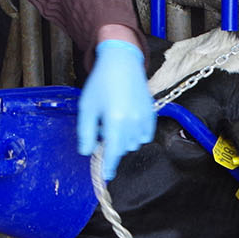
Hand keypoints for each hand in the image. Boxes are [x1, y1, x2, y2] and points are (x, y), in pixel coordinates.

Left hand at [77, 39, 155, 179]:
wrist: (122, 62)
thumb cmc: (101, 83)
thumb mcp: (87, 107)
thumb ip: (86, 132)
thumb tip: (86, 152)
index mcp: (115, 121)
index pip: (112, 152)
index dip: (108, 166)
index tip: (105, 175)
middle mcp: (133, 122)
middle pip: (123, 149)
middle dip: (112, 147)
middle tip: (102, 131)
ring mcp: (144, 118)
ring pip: (134, 143)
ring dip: (124, 141)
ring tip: (114, 123)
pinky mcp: (151, 113)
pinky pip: (145, 135)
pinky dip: (136, 135)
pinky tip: (127, 122)